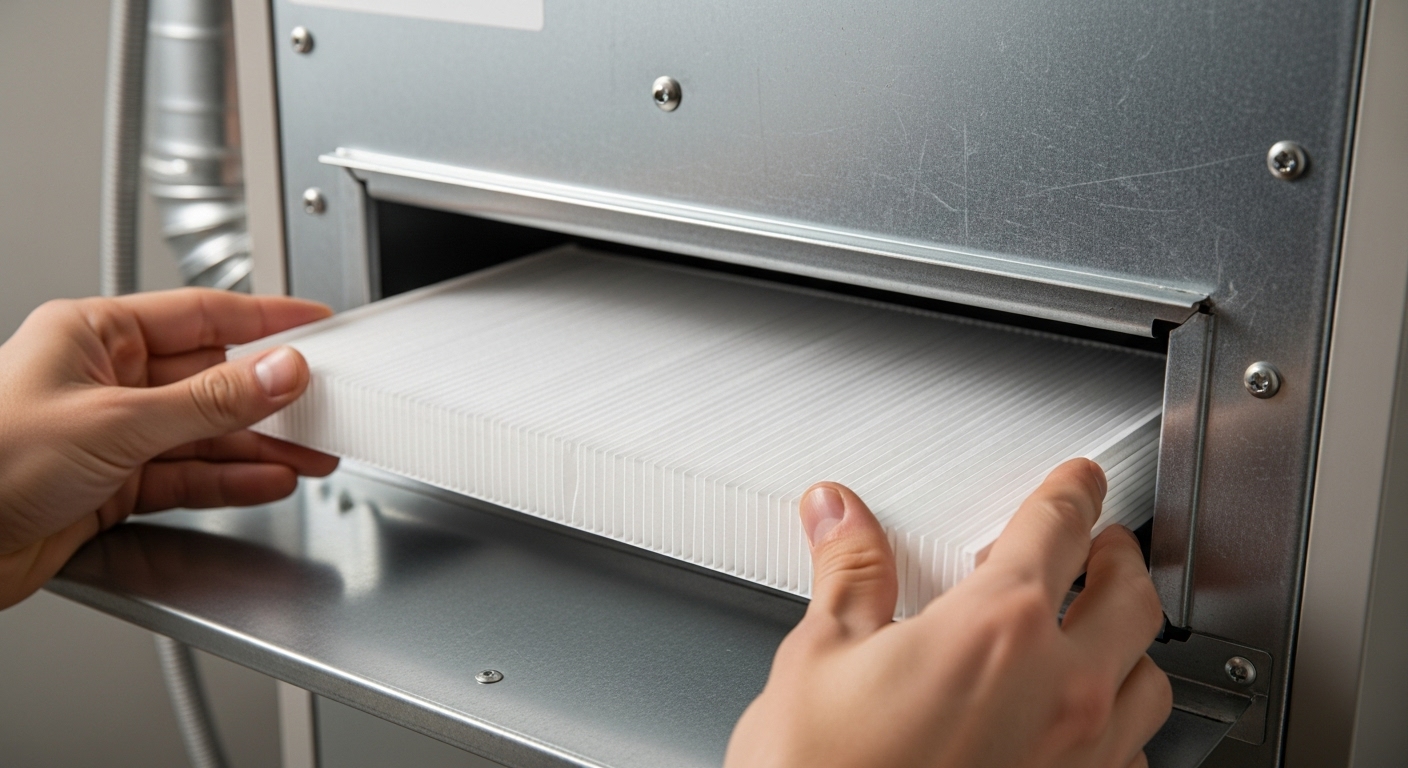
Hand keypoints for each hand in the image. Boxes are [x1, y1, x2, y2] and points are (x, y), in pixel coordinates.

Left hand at [0, 289, 338, 608]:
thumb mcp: (116, 422)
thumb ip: (209, 400)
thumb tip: (278, 370)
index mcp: (92, 335)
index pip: (200, 314)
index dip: (265, 320)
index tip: (315, 323)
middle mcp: (102, 379)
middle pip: (209, 379)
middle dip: (270, 397)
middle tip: (326, 404)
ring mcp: (108, 434)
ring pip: (203, 432)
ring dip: (259, 445)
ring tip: (312, 452)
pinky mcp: (110, 485)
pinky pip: (186, 475)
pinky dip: (229, 480)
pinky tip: (267, 479)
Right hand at [726, 459, 1170, 767]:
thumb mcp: (821, 658)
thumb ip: (849, 573)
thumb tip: (838, 515)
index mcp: (996, 627)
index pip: (1058, 527)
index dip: (1073, 490)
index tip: (1079, 481)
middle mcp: (1058, 688)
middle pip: (1131, 595)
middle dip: (1117, 556)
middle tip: (1098, 544)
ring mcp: (1079, 757)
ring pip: (1150, 678)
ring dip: (1131, 641)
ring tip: (1098, 630)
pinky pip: (1134, 753)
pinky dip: (1119, 722)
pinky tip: (1082, 721)